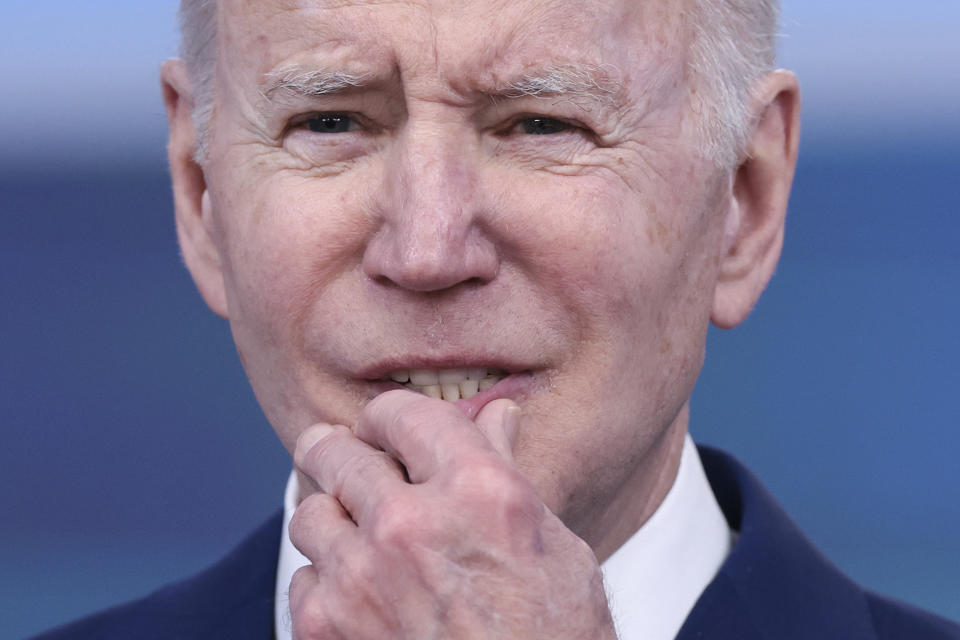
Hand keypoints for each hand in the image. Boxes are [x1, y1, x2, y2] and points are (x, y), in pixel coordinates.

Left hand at [288, 389, 616, 638]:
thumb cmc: (555, 638)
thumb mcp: (553, 546)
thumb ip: (506, 470)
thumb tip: (495, 415)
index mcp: (477, 490)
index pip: (404, 413)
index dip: (389, 416)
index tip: (384, 426)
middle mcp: (411, 524)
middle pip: (338, 452)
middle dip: (338, 449)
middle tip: (337, 451)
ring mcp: (362, 577)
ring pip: (310, 512)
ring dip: (331, 516)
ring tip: (355, 530)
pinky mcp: (328, 628)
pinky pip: (303, 577)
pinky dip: (326, 581)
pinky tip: (359, 593)